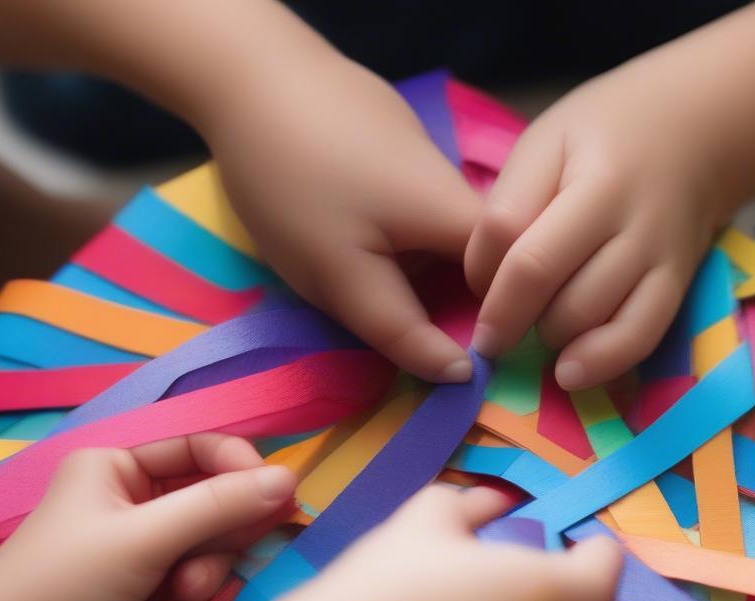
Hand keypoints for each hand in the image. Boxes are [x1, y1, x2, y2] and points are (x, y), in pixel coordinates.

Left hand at [0, 434, 295, 600]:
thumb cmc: (65, 584)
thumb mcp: (144, 538)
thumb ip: (218, 506)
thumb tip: (290, 479)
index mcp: (119, 464)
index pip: (200, 448)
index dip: (242, 469)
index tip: (279, 498)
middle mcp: (133, 495)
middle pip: (212, 495)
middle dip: (223, 528)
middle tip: (236, 551)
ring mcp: (142, 540)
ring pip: (211, 537)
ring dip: (210, 563)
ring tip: (187, 591)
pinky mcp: (150, 581)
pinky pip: (199, 568)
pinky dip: (199, 584)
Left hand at [204, 51, 480, 382]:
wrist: (244, 71)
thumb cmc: (293, 183)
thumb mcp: (341, 276)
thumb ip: (401, 330)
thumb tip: (459, 375)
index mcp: (464, 219)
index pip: (510, 287)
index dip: (492, 330)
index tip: (456, 364)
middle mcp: (461, 188)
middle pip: (477, 266)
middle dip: (444, 305)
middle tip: (394, 329)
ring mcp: (428, 161)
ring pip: (442, 240)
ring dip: (415, 272)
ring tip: (363, 282)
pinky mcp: (396, 145)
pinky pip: (414, 211)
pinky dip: (394, 237)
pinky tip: (350, 233)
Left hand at [465, 58, 723, 390]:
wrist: (702, 131)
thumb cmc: (606, 137)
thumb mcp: (547, 142)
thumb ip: (511, 204)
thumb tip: (484, 282)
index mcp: (589, 175)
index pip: (513, 233)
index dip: (480, 272)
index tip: (475, 287)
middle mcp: (628, 216)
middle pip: (545, 278)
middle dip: (506, 314)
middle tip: (495, 328)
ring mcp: (658, 256)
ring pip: (586, 315)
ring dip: (546, 334)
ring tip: (537, 328)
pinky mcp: (677, 288)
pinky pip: (638, 338)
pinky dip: (598, 363)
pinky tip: (569, 372)